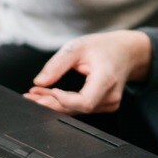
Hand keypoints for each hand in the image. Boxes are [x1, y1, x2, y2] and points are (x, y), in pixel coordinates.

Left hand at [23, 30, 151, 114]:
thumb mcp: (78, 46)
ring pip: (76, 110)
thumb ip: (58, 64)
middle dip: (50, 103)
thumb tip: (39, 82)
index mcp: (106, 79)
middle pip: (77, 109)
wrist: (127, 51)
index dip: (63, 100)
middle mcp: (110, 96)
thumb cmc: (104, 47)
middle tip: (30, 96)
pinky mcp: (105, 106)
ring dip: (54, 104)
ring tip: (35, 94)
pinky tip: (49, 96)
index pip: (84, 102)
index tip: (48, 90)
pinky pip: (81, 109)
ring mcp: (109, 104)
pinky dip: (64, 103)